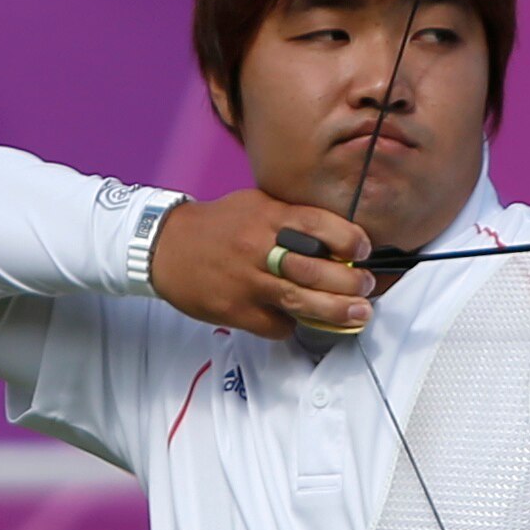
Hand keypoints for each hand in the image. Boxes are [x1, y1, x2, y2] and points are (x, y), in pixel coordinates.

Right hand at [146, 190, 373, 339]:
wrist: (163, 246)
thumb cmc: (219, 226)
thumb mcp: (256, 205)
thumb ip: (293, 219)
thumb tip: (339, 239)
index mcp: (267, 216)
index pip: (319, 225)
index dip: (350, 240)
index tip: (363, 251)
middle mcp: (258, 247)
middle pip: (316, 270)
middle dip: (352, 283)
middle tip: (366, 288)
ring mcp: (247, 281)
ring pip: (302, 301)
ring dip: (338, 311)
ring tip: (359, 314)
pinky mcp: (235, 309)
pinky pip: (277, 324)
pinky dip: (293, 324)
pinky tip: (297, 317)